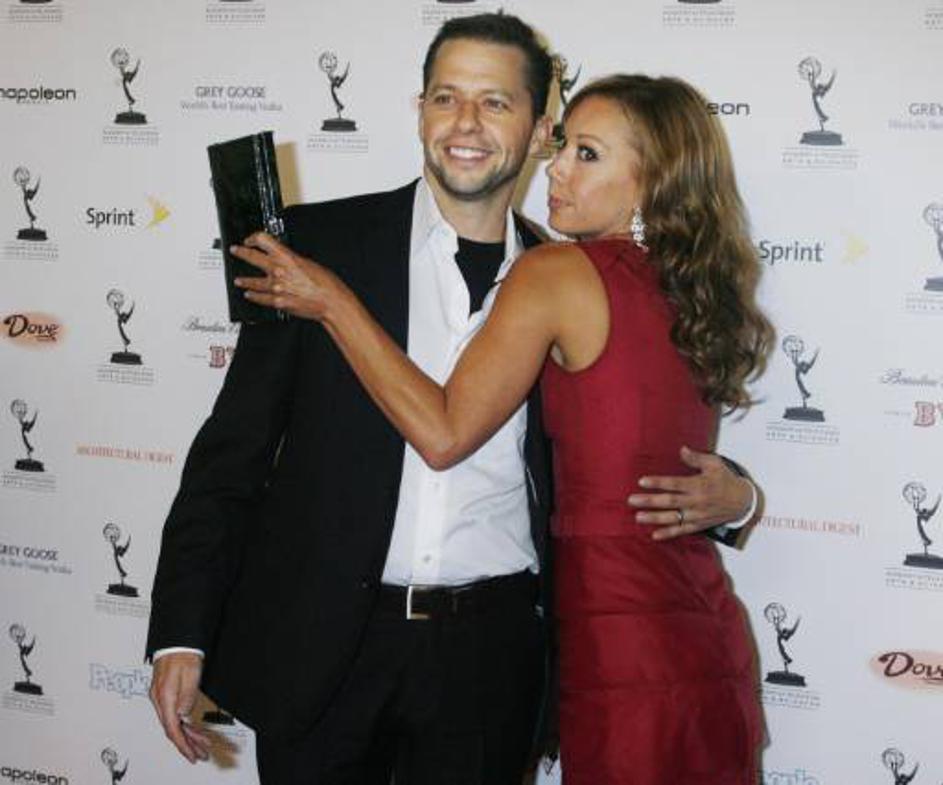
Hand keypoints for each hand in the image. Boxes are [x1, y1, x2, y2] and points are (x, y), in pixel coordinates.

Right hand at [149, 652, 210, 762]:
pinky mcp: (165, 695)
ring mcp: (161, 698)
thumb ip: (187, 696)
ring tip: (202, 745)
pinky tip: (193, 730)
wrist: (177, 641)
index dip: (182, 744)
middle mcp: (159, 699)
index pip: (172, 727)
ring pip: (173, 723)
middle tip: (201, 754)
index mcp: (164, 696)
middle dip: (187, 744)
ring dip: (187, 735)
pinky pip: (173, 715)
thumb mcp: (191, 674)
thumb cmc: (184, 654)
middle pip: (172, 729)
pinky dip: (184, 725)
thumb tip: (183, 716)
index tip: (192, 754)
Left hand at [231, 232, 342, 320]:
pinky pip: (260, 298)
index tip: (251, 239)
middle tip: (236, 251)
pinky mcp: (276, 302)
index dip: (254, 237)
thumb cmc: (326, 284)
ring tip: (239, 280)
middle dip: (241, 252)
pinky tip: (249, 295)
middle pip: (252, 257)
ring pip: (252, 281)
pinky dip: (253, 296)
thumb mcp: (309, 263)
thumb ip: (293, 261)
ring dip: (244, 280)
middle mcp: (278, 270)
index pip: (263, 240)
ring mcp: (275, 287)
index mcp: (287, 257)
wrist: (330, 302)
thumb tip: (286, 261)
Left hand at [627, 446, 752, 540]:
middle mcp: (697, 501)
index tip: (642, 481)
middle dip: (650, 501)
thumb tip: (682, 449)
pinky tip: (654, 535)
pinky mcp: (699, 525)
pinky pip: (682, 531)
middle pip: (670, 502)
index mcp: (699, 485)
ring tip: (638, 517)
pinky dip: (669, 533)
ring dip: (655, 518)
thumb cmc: (726, 479)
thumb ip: (696, 458)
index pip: (675, 484)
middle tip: (632, 500)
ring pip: (673, 518)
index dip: (658, 483)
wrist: (743, 502)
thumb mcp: (715, 464)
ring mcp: (697, 515)